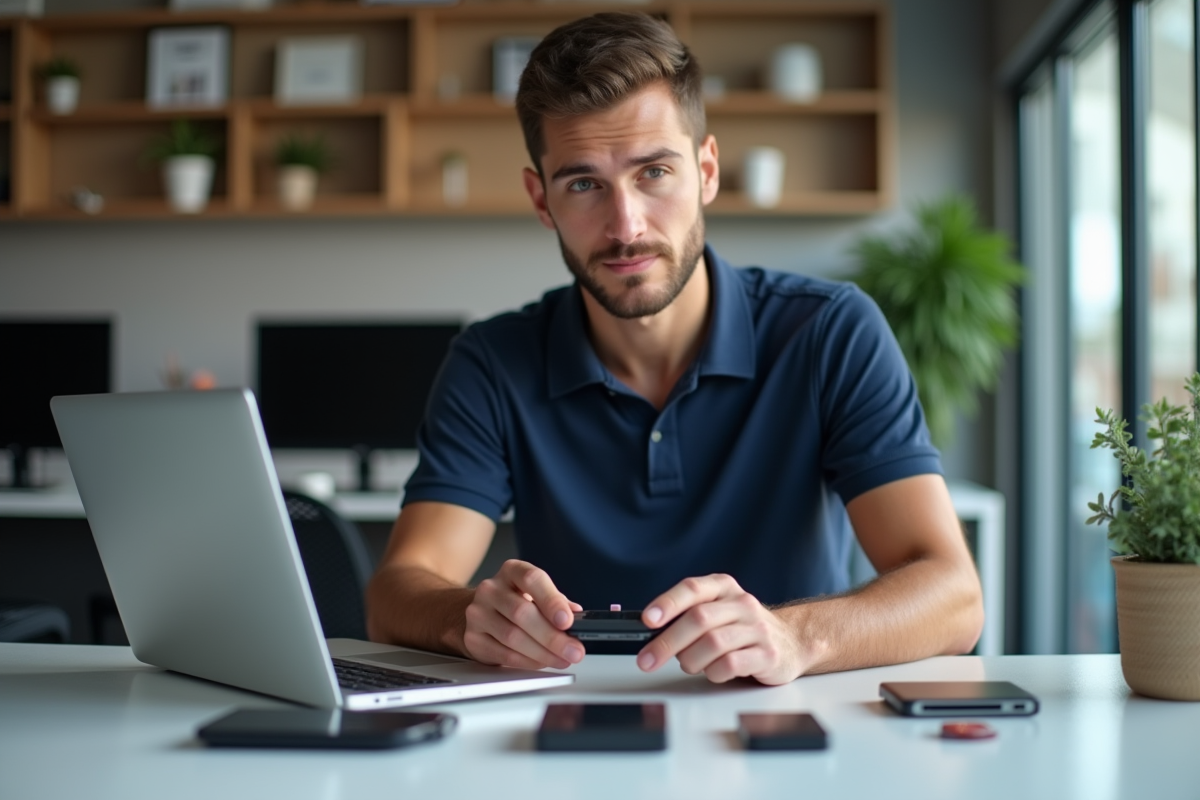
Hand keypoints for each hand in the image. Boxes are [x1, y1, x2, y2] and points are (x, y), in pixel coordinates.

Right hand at [462, 559, 584, 669]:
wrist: (482, 612)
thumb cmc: (515, 600)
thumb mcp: (537, 593)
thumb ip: (557, 602)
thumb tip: (578, 616)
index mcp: (512, 571)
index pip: (532, 579)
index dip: (551, 600)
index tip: (567, 621)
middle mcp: (491, 589)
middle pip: (522, 613)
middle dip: (552, 637)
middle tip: (573, 650)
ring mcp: (478, 613)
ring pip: (513, 637)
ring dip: (543, 653)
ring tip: (562, 659)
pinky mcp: (473, 638)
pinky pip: (504, 654)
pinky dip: (528, 661)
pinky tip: (542, 662)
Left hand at [636, 574, 804, 684]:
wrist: (791, 642)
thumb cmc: (742, 629)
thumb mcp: (718, 611)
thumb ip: (688, 616)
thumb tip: (651, 632)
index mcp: (724, 587)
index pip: (692, 588)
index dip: (668, 603)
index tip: (647, 620)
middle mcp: (742, 603)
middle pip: (698, 619)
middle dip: (667, 642)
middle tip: (647, 660)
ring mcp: (757, 628)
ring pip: (713, 643)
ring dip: (691, 660)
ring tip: (688, 665)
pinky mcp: (768, 654)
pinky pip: (731, 664)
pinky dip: (713, 672)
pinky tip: (713, 672)